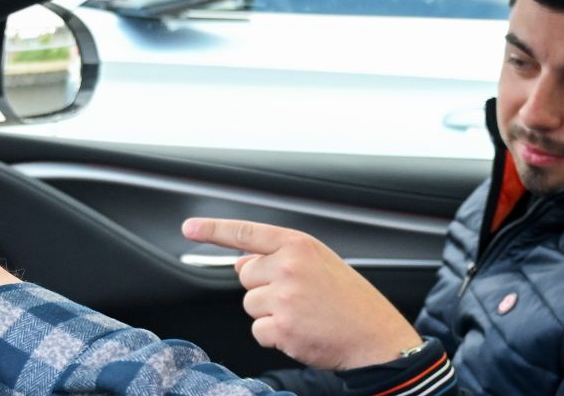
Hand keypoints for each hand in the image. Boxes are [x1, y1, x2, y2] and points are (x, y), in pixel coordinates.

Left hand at [183, 218, 422, 369]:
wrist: (374, 336)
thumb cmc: (351, 301)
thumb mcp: (320, 264)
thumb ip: (282, 258)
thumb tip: (242, 262)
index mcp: (299, 245)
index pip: (246, 233)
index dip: (213, 230)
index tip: (189, 227)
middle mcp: (289, 266)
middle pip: (244, 276)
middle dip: (263, 288)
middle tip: (296, 297)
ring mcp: (284, 297)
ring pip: (249, 305)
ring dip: (269, 314)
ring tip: (302, 314)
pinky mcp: (282, 327)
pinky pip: (258, 330)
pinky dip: (274, 336)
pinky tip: (300, 331)